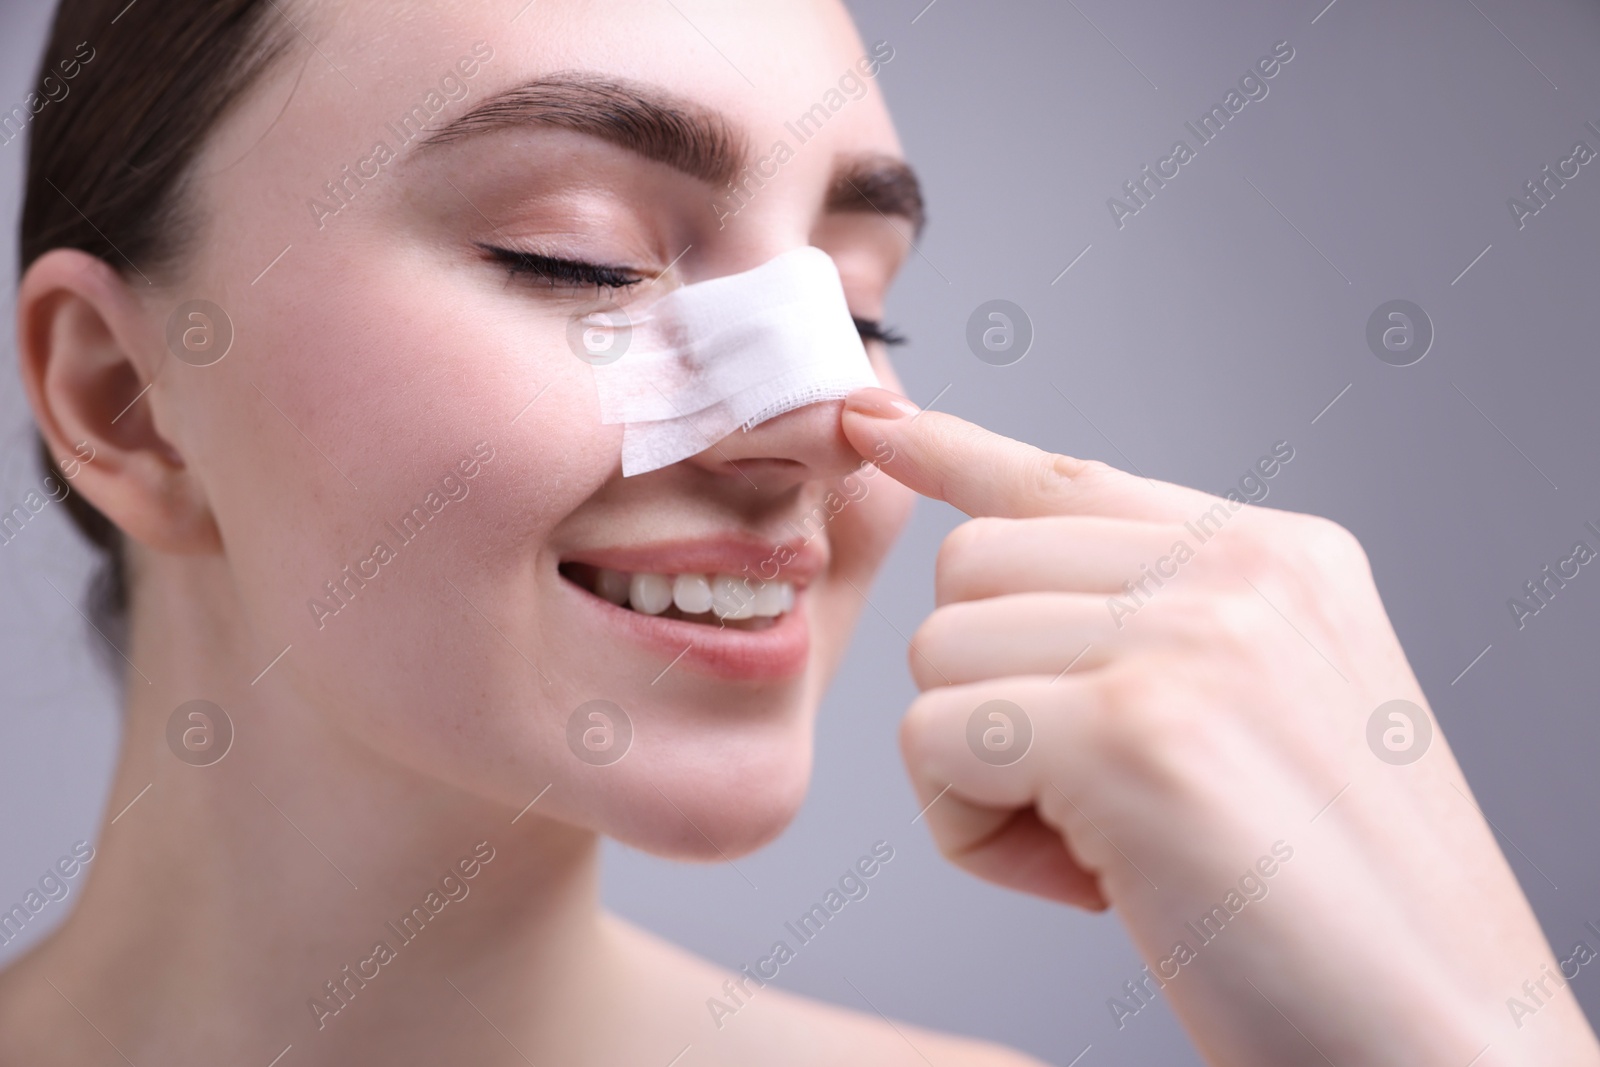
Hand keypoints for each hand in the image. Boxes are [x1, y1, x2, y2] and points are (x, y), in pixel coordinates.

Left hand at [840, 387, 1599, 1066]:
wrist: (1438, 1044)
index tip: (874, 424)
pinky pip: (934, 742)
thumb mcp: (1265, 715)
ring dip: (984, 776)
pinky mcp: (1131, 735)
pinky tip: (1092, 884)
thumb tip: (988, 547)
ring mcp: (1191, 641)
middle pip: (971, 568)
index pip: (1068, 477)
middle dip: (989, 696)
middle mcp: (1241, 571)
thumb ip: (1149, 620)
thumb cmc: (1334, 906)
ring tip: (1111, 848)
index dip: (957, 454)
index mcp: (1281, 557)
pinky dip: (976, 834)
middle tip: (1097, 803)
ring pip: (940, 654)